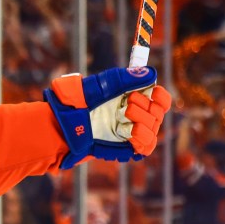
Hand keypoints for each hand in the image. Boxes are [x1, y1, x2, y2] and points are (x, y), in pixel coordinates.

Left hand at [45, 66, 172, 167]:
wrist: (63, 124)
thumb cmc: (79, 101)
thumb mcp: (102, 85)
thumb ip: (126, 78)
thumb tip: (151, 74)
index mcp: (132, 98)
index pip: (160, 99)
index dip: (161, 96)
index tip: (154, 91)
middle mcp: (134, 116)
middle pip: (158, 113)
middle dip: (146, 106)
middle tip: (127, 103)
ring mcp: (130, 133)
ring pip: (154, 129)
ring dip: (142, 120)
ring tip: (122, 116)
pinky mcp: (125, 148)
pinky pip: (147, 146)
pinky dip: (142, 137)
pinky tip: (129, 130)